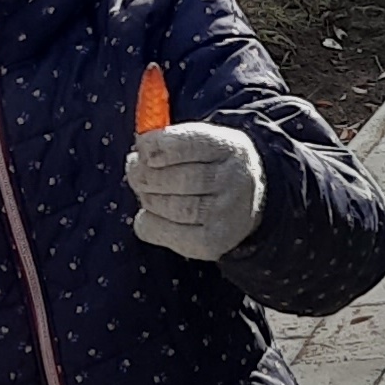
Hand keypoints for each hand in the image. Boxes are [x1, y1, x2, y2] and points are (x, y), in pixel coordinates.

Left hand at [125, 120, 265, 258]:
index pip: (188, 145)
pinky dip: (146, 222)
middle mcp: (234, 181)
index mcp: (230, 147)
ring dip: (147, 198)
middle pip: (177, 179)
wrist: (248, 204)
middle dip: (145, 174)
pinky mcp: (209, 244)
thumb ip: (171, 140)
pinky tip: (152, 215)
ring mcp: (224, 215)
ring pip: (167, 207)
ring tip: (147, 192)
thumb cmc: (212, 167)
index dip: (157, 146)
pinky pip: (160, 232)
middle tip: (136, 170)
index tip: (142, 146)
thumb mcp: (203, 143)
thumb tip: (140, 150)